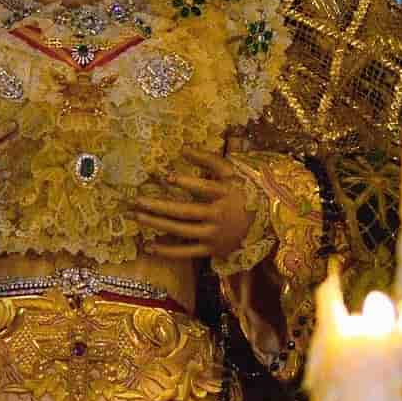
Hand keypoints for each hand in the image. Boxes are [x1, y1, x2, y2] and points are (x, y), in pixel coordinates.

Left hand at [132, 148, 251, 259]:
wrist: (264, 221)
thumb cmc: (241, 190)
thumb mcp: (230, 172)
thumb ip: (208, 159)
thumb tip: (183, 148)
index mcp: (225, 194)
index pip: (203, 188)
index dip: (185, 182)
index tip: (166, 177)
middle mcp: (218, 216)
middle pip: (184, 212)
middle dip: (159, 206)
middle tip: (138, 200)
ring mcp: (214, 235)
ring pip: (181, 230)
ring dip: (158, 224)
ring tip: (138, 216)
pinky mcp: (211, 250)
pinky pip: (187, 252)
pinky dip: (168, 251)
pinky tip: (149, 246)